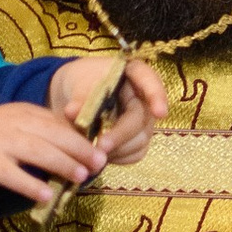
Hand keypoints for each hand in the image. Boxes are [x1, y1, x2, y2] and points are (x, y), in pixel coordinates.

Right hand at [0, 98, 104, 206]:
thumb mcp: (19, 125)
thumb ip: (45, 130)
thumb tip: (82, 144)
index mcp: (24, 112)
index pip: (57, 122)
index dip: (80, 137)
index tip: (100, 151)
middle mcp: (13, 124)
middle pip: (51, 134)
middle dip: (77, 148)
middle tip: (97, 163)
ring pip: (36, 151)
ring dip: (61, 163)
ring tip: (80, 176)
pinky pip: (12, 175)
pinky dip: (30, 184)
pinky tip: (46, 194)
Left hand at [49, 51, 168, 166]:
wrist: (76, 99)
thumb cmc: (82, 82)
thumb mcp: (79, 82)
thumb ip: (79, 96)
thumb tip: (72, 111)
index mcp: (133, 73)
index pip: (149, 79)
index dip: (156, 96)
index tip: (160, 113)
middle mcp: (144, 97)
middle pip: (141, 117)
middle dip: (121, 134)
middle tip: (101, 146)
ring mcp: (144, 120)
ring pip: (141, 139)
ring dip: (118, 149)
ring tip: (93, 151)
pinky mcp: (139, 139)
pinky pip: (136, 153)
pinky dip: (119, 158)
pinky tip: (101, 156)